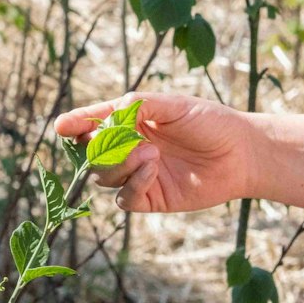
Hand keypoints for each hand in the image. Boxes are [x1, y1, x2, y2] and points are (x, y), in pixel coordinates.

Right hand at [54, 92, 256, 212]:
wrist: (243, 153)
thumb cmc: (210, 122)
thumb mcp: (172, 104)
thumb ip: (136, 104)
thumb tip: (105, 115)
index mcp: (130, 122)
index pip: (91, 124)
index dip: (74, 124)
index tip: (60, 126)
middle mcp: (129, 149)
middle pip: (90, 153)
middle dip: (97, 147)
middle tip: (114, 139)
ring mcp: (138, 174)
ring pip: (103, 177)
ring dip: (118, 164)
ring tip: (149, 152)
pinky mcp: (151, 198)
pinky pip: (125, 198)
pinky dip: (132, 183)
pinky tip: (152, 168)